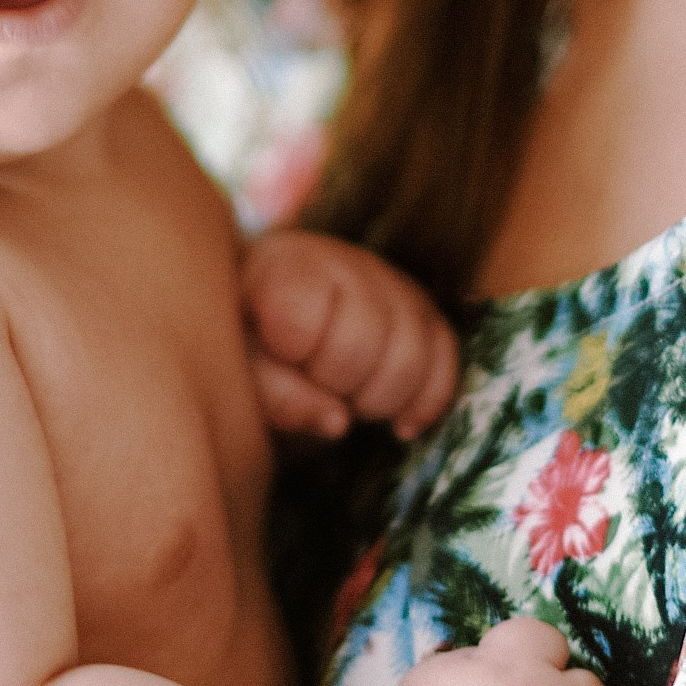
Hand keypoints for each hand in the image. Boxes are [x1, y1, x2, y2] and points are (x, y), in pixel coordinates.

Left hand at [241, 230, 460, 441]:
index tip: (279, 360)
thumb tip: (338, 424)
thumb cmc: (244, 343)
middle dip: (337, 385)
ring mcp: (391, 281)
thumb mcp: (237, 368)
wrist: (264, 321)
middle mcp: (346, 259)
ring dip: (380, 399)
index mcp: (286, 263)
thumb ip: (274, 393)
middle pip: (365, 343)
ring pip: (414, 353)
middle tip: (313, 386)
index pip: (305, 322)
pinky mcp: (422, 310)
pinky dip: (428, 401)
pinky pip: (447, 355)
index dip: (295, 360)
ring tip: (346, 400)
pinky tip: (400, 426)